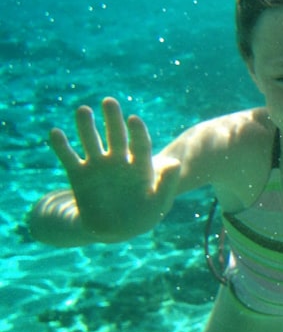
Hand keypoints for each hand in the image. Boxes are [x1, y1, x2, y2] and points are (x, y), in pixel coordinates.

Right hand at [48, 97, 179, 240]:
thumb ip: (167, 183)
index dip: (137, 132)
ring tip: (83, 110)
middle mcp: (118, 160)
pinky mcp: (79, 174)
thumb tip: (177, 164)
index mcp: (140, 165)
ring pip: (91, 140)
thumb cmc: (142, 216)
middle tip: (109, 101)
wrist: (114, 230)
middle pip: (116, 136)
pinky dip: (61, 145)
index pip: (140, 144)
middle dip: (112, 119)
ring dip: (86, 126)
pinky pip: (68, 156)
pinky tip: (55, 132)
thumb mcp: (159, 203)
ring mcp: (98, 165)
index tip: (133, 120)